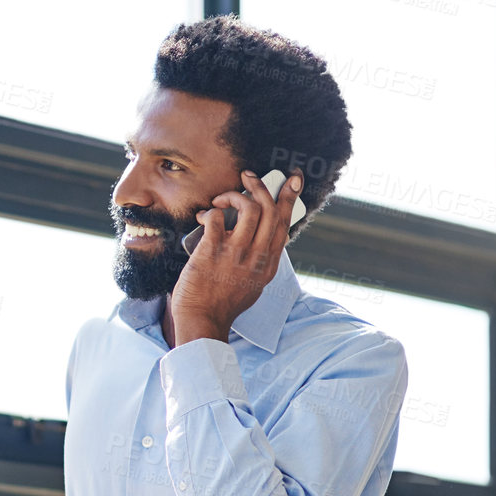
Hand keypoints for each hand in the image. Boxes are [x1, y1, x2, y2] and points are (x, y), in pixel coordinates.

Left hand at [170, 170, 300, 345]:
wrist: (202, 320)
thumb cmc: (223, 303)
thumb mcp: (254, 284)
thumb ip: (260, 261)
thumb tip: (262, 239)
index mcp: (269, 263)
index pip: (284, 223)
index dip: (290, 198)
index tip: (293, 179)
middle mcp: (257, 256)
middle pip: (270, 210)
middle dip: (262, 185)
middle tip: (248, 175)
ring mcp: (236, 253)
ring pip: (249, 208)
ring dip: (234, 195)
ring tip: (221, 199)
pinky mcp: (212, 252)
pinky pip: (216, 218)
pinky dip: (210, 211)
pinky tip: (204, 216)